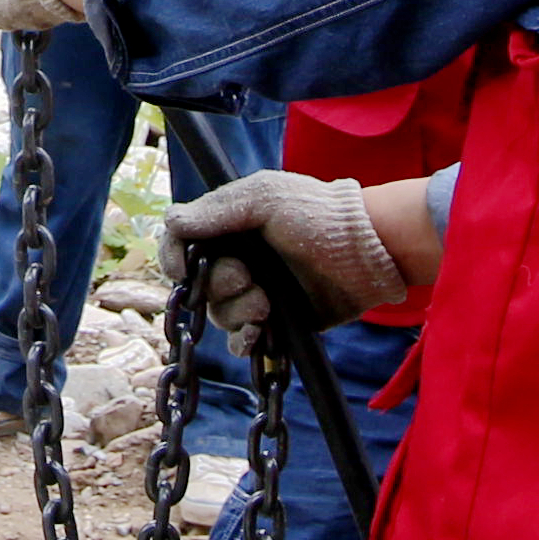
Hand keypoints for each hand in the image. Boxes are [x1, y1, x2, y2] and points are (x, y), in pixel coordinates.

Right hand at [159, 170, 406, 341]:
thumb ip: (218, 210)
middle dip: (217, 285)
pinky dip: (244, 339)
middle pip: (198, 285)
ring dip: (238, 310)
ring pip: (219, 314)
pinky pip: (242, 341)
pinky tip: (260, 329)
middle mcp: (238, 261)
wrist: (367, 251)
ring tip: (267, 301)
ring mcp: (256, 293)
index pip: (183, 245)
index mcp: (230, 227)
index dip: (174, 258)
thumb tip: (171, 220)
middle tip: (246, 276)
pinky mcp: (275, 323)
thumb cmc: (318, 214)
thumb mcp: (266, 198)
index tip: (180, 270)